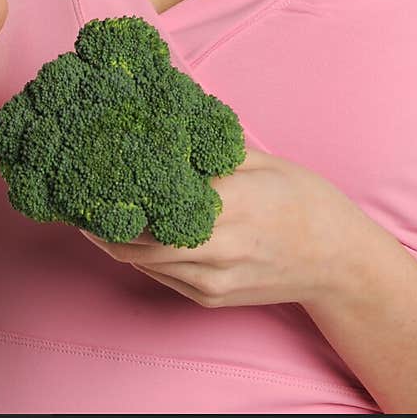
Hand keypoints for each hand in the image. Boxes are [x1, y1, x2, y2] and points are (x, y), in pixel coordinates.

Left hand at [78, 146, 361, 308]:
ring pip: (141, 262)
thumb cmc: (304, 201)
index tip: (90, 169)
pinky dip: (139, 255)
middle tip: (77, 192)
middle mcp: (213, 247)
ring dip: (113, 239)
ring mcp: (210, 279)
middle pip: (133, 239)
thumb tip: (166, 119)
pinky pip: (161, 276)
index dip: (115, 189)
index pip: (151, 200)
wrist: (339, 261)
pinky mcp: (210, 298)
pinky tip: (128, 232)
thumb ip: (210, 148)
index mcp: (225, 204)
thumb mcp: (260, 160)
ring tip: (91, 210)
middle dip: (100, 219)